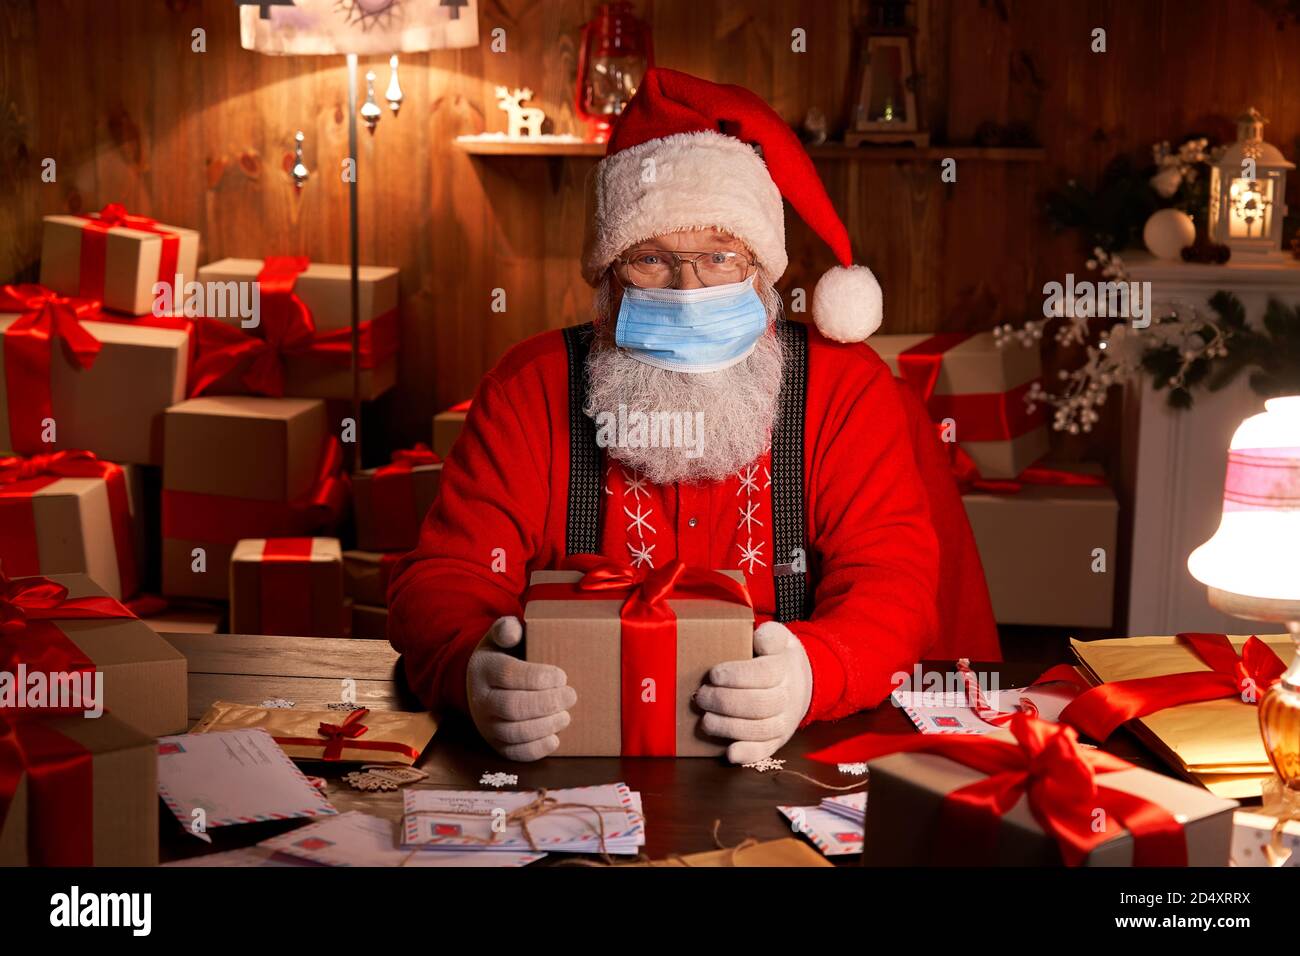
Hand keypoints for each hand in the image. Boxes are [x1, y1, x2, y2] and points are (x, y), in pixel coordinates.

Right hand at [466, 616, 576, 760]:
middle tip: (571, 695)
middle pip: (513, 706)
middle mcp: (481, 699)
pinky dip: (536, 749)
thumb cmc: (502, 656)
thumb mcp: (500, 637)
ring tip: (566, 715)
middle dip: (547, 703)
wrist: (480, 683)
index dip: (538, 677)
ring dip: (545, 726)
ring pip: (514, 732)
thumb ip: (507, 629)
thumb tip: (513, 630)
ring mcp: (486, 725)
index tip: (561, 676)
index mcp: (484, 669)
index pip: (508, 675)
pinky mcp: (495, 744)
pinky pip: (514, 753)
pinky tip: (554, 738)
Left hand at [695, 621, 812, 764]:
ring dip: (729, 727)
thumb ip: (770, 635)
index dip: (737, 676)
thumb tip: (758, 639)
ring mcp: (783, 722)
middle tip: (702, 695)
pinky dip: (747, 755)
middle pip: (759, 705)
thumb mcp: (778, 638)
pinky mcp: (776, 741)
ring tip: (706, 719)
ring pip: (760, 730)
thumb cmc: (778, 658)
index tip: (714, 674)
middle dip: (725, 702)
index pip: (763, 674)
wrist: (802, 683)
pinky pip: (765, 752)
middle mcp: (787, 698)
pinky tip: (729, 752)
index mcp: (785, 669)